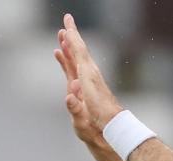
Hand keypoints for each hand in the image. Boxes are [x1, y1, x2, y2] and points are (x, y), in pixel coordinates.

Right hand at [54, 29, 99, 145]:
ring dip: (69, 45)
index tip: (67, 26)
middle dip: (72, 35)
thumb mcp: (82, 120)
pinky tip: (62, 54)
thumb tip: (68, 96)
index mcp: (88, 80)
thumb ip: (75, 108)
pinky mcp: (85, 86)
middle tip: (66, 19)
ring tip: (61, 35)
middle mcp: (89, 76)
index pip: (79, 54)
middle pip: (79, 50)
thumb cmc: (97, 126)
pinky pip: (74, 67)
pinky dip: (68, 58)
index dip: (72, 39)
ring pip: (77, 58)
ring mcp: (88, 81)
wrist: (110, 130)